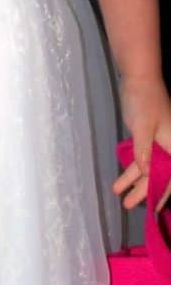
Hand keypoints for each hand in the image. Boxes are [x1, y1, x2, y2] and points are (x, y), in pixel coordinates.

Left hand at [112, 75, 170, 209]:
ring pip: (148, 166)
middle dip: (144, 190)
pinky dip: (133, 166)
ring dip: (135, 180)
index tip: (154, 208)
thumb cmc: (143, 101)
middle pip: (159, 174)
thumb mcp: (142, 128)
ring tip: (119, 196)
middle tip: (129, 206)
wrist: (139, 76)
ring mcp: (160, 140)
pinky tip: (121, 178)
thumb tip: (145, 174)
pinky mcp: (149, 135)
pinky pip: (143, 156)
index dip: (163, 193)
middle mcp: (170, 146)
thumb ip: (144, 153)